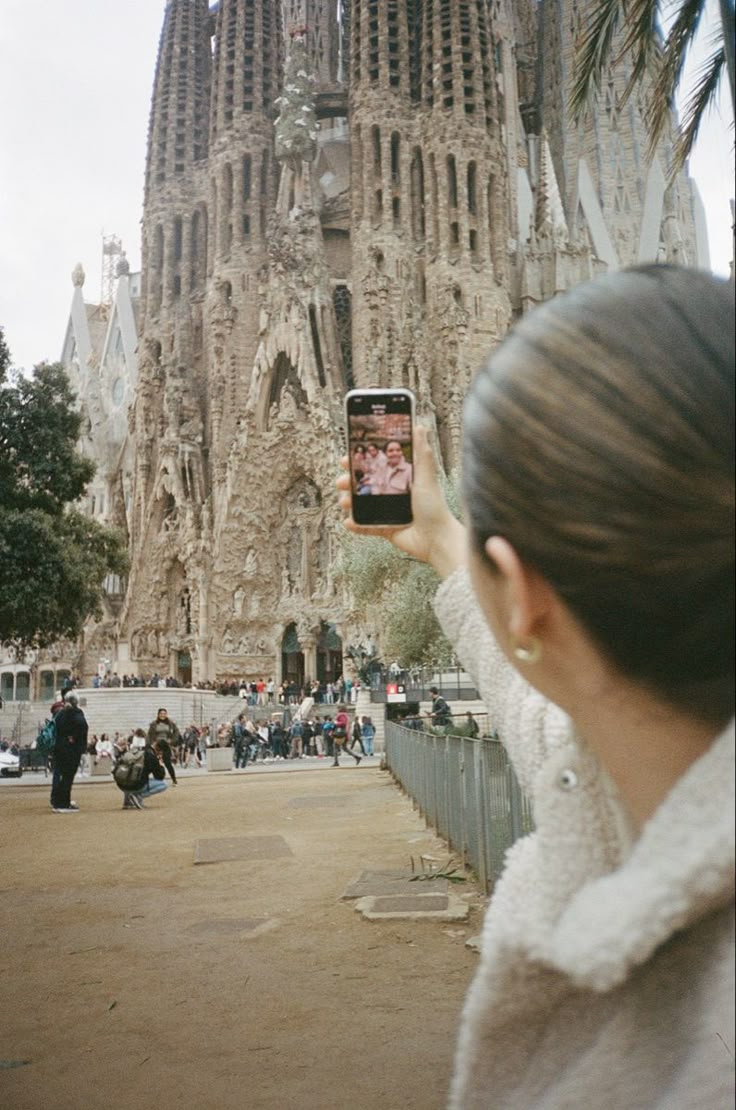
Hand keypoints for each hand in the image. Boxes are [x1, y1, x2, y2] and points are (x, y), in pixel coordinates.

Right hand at [337, 424, 466, 578]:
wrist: (436, 539)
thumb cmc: (434, 506)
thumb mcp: (426, 475)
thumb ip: (421, 452)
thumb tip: (419, 426)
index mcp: (400, 479)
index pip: (376, 465)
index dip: (360, 461)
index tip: (348, 456)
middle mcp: (392, 494)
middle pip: (364, 484)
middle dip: (349, 481)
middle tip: (342, 481)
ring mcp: (387, 512)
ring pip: (360, 505)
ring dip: (348, 502)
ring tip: (345, 502)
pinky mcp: (385, 528)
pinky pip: (365, 526)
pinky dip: (355, 524)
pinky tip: (349, 521)